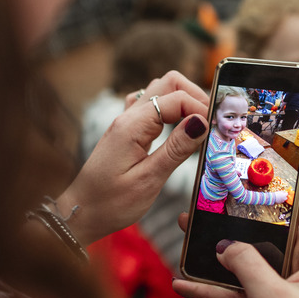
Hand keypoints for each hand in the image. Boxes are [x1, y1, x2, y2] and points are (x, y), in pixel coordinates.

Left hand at [57, 71, 208, 244]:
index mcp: (132, 127)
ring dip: (183, 101)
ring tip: (200, 125)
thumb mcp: (149, 180)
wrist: (80, 214)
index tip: (218, 128)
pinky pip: (150, 107)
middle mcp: (128, 117)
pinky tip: (178, 128)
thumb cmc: (111, 203)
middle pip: (168, 83)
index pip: (176, 98)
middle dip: (196, 96)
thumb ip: (176, 149)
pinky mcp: (126, 132)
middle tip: (213, 121)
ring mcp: (125, 122)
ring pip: (159, 92)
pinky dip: (170, 111)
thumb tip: (201, 122)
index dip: (201, 108)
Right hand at [173, 178, 298, 297]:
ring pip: (250, 259)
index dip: (296, 175)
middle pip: (271, 228)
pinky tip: (186, 285)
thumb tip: (224, 244)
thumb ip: (246, 265)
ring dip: (220, 251)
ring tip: (187, 234)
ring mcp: (289, 287)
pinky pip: (242, 290)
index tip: (272, 154)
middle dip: (239, 213)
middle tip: (213, 194)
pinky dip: (217, 288)